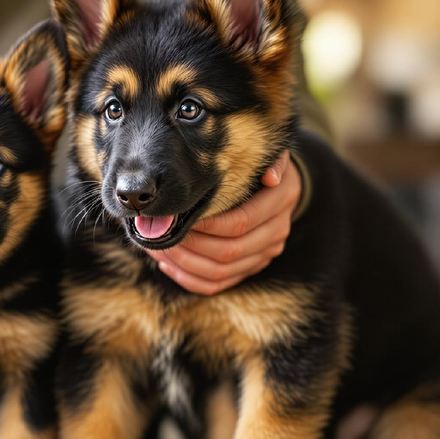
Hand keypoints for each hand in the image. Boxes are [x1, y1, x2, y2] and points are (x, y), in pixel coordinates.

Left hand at [148, 151, 298, 294]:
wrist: (275, 185)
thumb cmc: (259, 164)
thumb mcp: (268, 153)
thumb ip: (269, 159)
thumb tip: (270, 176)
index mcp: (282, 200)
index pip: (241, 221)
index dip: (208, 223)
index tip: (179, 215)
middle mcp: (278, 231)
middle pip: (230, 251)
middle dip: (190, 245)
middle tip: (162, 234)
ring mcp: (265, 254)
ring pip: (221, 272)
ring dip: (184, 263)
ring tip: (157, 248)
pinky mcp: (250, 268)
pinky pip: (218, 284)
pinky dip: (189, 279)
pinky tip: (167, 264)